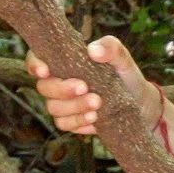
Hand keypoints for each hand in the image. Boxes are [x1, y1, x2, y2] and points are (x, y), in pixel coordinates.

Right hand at [26, 35, 153, 136]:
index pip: (37, 59)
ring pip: (53, 108)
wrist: (139, 103)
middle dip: (62, 89)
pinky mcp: (70, 120)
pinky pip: (64, 124)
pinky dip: (79, 122)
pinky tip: (95, 119)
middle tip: (85, 87)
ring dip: (74, 107)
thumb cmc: (125, 75)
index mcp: (64, 61)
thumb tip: (93, 50)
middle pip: (44, 87)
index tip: (46, 71)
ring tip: (97, 104)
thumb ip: (111, 48)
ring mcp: (62, 103)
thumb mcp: (122, 59)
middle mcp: (58, 81)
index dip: (34, 64)